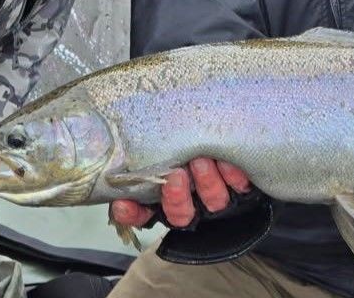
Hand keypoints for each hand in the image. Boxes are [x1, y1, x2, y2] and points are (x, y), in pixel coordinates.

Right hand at [109, 157, 251, 229]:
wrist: (227, 137)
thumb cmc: (185, 143)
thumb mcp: (157, 147)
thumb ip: (138, 158)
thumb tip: (112, 164)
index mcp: (163, 199)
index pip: (142, 215)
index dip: (133, 214)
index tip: (125, 205)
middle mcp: (190, 204)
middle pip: (181, 213)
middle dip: (177, 196)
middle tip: (177, 175)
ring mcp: (216, 199)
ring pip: (212, 201)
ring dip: (206, 182)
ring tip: (202, 161)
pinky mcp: (241, 191)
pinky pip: (240, 188)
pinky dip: (233, 176)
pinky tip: (227, 163)